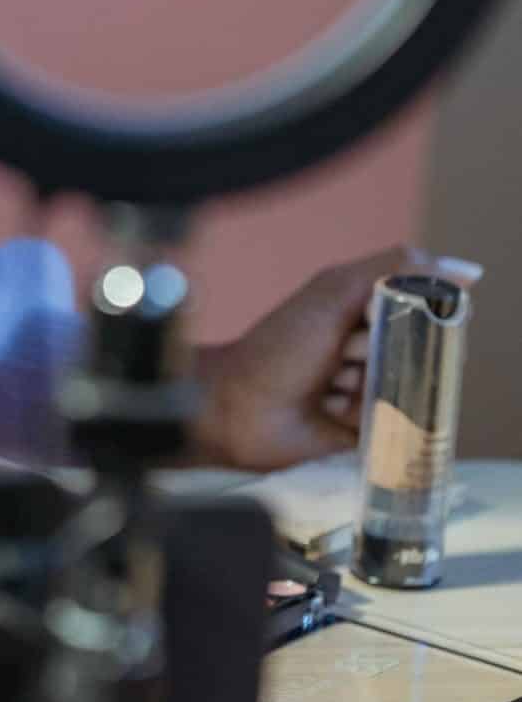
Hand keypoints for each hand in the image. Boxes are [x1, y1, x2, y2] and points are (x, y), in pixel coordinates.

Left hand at [187, 243, 471, 475]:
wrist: (236, 407)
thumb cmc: (279, 345)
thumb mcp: (334, 293)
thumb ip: (393, 269)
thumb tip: (465, 271)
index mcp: (368, 311)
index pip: (426, 310)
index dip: (414, 317)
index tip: (378, 321)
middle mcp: (376, 350)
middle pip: (420, 352)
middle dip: (383, 354)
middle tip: (341, 356)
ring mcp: (372, 392)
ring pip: (407, 390)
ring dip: (368, 388)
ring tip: (329, 388)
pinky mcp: (369, 431)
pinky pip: (395, 426)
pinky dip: (366, 418)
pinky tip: (332, 414)